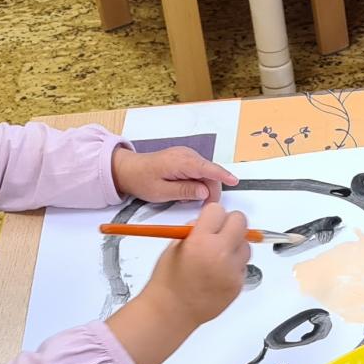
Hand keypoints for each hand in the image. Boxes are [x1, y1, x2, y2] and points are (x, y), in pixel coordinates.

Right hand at [106, 204, 251, 363]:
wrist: (172, 312)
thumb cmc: (168, 282)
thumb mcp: (174, 246)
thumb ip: (194, 230)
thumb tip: (208, 221)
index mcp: (200, 240)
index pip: (218, 210)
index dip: (212, 215)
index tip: (210, 220)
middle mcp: (220, 253)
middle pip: (240, 221)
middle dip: (229, 224)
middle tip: (220, 232)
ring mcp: (232, 270)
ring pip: (246, 244)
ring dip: (235, 245)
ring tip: (217, 255)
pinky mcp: (238, 284)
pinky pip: (244, 265)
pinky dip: (234, 264)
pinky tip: (218, 271)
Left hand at [111, 146, 238, 202]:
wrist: (128, 169)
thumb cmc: (141, 179)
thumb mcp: (162, 191)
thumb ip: (185, 191)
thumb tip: (204, 192)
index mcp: (181, 162)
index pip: (208, 168)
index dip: (222, 175)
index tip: (234, 181)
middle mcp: (186, 155)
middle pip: (210, 173)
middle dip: (211, 190)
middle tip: (203, 207)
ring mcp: (186, 156)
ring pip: (205, 173)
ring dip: (202, 188)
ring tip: (185, 198)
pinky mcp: (185, 159)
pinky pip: (198, 171)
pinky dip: (196, 183)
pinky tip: (185, 191)